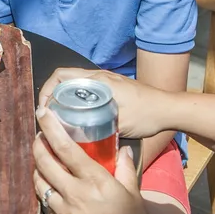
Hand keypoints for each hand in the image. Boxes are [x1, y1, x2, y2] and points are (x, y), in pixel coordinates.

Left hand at [33, 104, 161, 213]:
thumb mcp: (133, 192)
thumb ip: (124, 168)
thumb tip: (123, 149)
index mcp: (94, 181)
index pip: (65, 148)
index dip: (50, 129)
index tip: (42, 114)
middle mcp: (74, 193)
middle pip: (44, 163)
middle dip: (37, 145)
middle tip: (39, 137)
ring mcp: (64, 212)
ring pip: (39, 184)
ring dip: (36, 169)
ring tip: (40, 160)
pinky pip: (45, 205)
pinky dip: (43, 192)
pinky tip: (48, 187)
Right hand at [39, 67, 168, 138]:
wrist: (170, 108)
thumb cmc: (147, 115)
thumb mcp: (120, 123)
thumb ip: (97, 127)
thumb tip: (74, 137)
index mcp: (98, 81)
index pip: (61, 76)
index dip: (46, 90)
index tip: (44, 107)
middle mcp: (99, 76)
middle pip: (64, 77)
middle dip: (51, 92)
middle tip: (49, 112)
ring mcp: (106, 79)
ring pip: (75, 82)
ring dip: (64, 94)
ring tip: (60, 114)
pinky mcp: (113, 86)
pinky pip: (86, 87)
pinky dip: (76, 96)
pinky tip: (79, 113)